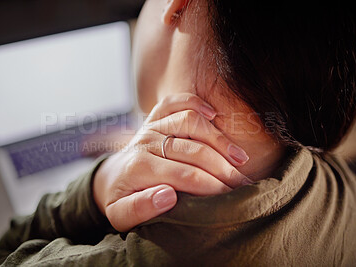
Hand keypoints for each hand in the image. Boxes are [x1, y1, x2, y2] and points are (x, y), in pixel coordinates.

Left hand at [93, 93, 250, 231]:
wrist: (110, 178)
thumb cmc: (119, 199)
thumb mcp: (121, 216)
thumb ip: (139, 209)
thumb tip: (168, 196)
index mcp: (139, 167)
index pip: (186, 175)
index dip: (213, 186)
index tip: (233, 196)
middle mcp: (146, 141)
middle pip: (194, 149)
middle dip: (224, 168)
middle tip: (244, 183)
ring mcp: (151, 126)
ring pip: (190, 121)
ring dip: (219, 138)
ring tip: (240, 158)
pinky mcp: (154, 117)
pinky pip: (175, 101)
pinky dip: (195, 103)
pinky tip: (214, 115)